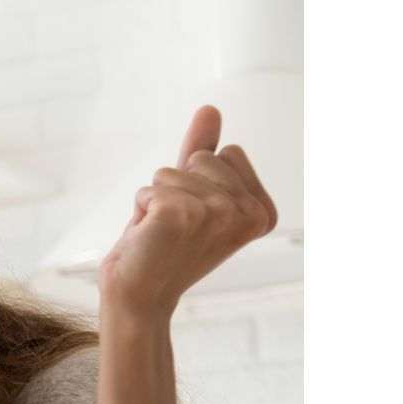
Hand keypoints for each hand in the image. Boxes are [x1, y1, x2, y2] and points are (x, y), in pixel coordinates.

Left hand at [99, 106, 278, 319]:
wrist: (139, 295)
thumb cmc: (166, 248)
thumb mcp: (192, 194)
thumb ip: (203, 151)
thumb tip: (210, 108)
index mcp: (263, 211)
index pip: (228, 152)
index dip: (199, 180)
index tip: (197, 219)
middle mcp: (248, 213)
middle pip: (202, 157)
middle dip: (178, 186)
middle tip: (176, 228)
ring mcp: (218, 214)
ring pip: (171, 171)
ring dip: (157, 199)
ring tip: (162, 234)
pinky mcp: (182, 215)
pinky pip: (149, 188)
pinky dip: (140, 208)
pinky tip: (149, 237)